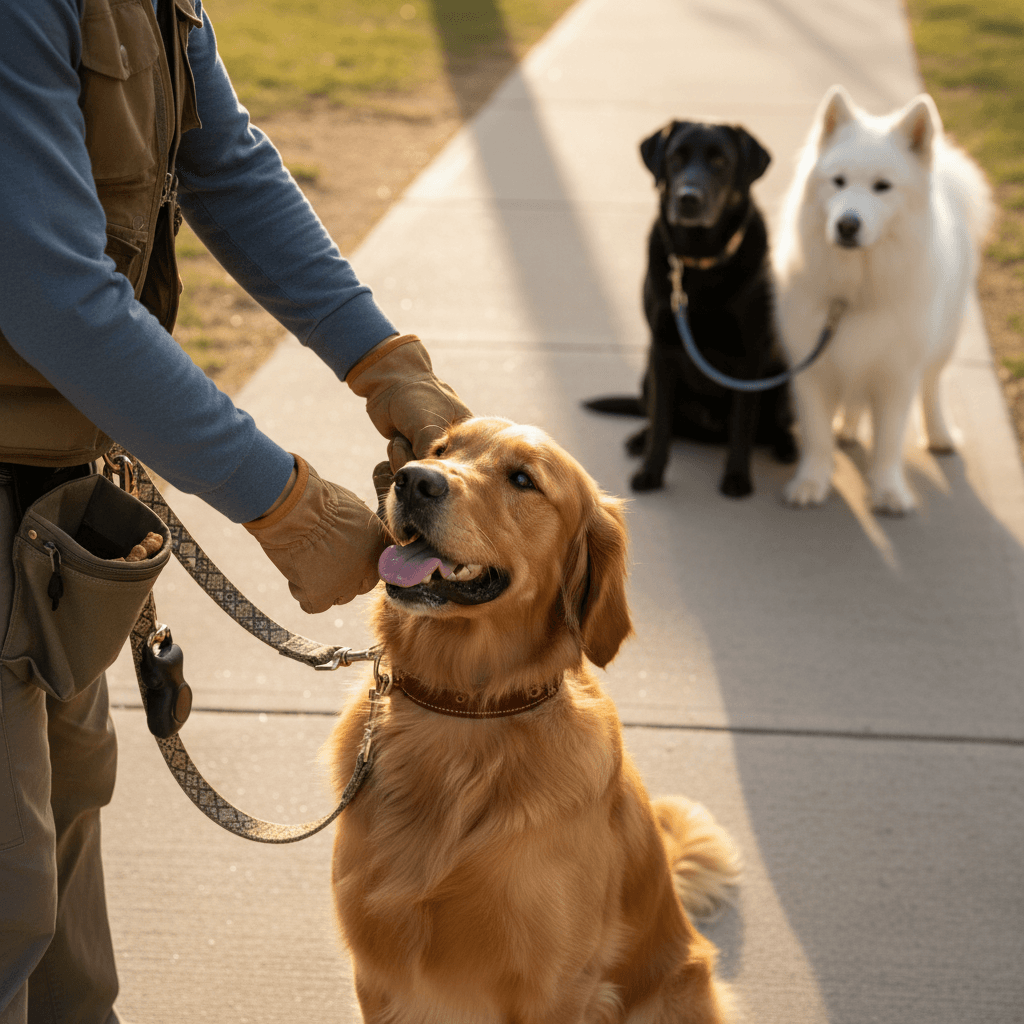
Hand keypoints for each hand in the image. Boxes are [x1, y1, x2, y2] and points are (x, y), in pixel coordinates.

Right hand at [244, 455, 386, 611]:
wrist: (296, 509)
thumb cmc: (319, 500)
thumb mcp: (353, 506)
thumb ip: (360, 526)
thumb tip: (357, 529)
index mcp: (379, 545)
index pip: (378, 566)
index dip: (359, 562)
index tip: (344, 556)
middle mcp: (368, 569)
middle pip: (360, 585)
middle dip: (343, 577)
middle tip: (322, 560)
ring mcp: (346, 586)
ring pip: (338, 597)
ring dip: (323, 585)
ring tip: (305, 562)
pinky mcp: (320, 596)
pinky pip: (314, 605)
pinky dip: (303, 593)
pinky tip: (296, 574)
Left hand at [346, 334, 471, 469]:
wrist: (388, 382)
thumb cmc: (415, 397)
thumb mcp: (429, 426)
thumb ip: (432, 455)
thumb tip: (427, 482)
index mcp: (468, 438)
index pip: (462, 468)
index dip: (444, 470)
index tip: (427, 457)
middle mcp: (451, 448)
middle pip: (437, 475)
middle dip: (418, 461)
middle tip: (409, 440)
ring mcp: (430, 452)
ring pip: (418, 474)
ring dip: (404, 456)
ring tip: (402, 436)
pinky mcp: (412, 454)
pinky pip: (404, 469)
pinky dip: (396, 456)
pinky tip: (395, 439)